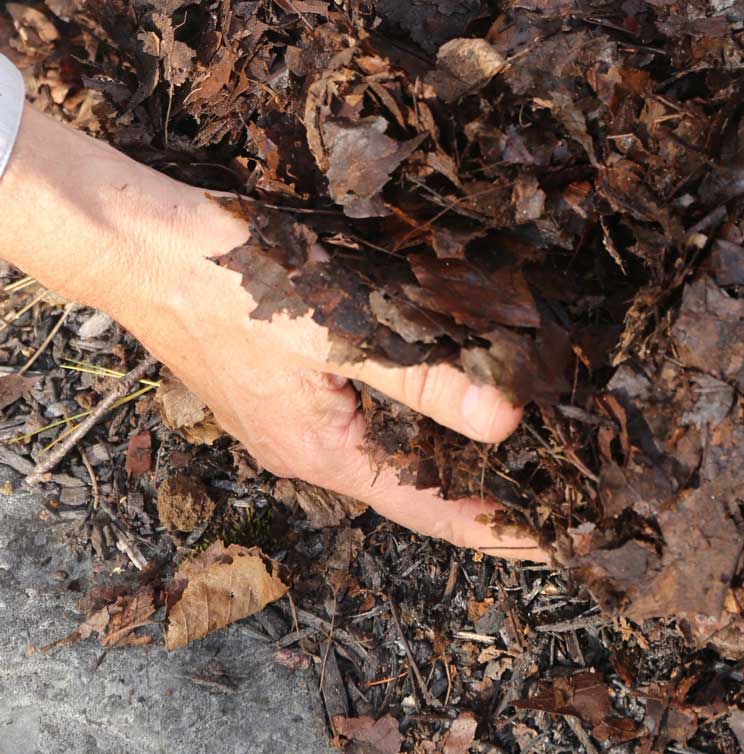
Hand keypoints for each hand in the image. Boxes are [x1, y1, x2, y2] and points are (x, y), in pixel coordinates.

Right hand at [1, 107, 544, 558]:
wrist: (147, 250)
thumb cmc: (244, 290)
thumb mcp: (346, 338)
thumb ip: (426, 382)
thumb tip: (504, 424)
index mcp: (320, 454)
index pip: (424, 508)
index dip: (487, 527)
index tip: (545, 543)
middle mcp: (301, 448)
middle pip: (401, 479)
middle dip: (468, 483)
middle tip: (540, 483)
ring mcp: (281, 414)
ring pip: (375, 438)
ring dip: (432, 439)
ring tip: (500, 435)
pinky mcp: (271, 377)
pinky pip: (349, 405)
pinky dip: (395, 400)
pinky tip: (426, 371)